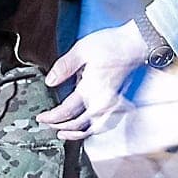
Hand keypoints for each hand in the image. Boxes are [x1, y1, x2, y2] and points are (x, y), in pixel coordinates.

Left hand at [39, 22, 149, 140]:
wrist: (135, 43)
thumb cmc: (113, 44)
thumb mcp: (81, 49)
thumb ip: (64, 66)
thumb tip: (50, 81)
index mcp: (91, 89)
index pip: (66, 111)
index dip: (51, 117)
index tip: (42, 117)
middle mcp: (103, 101)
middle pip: (78, 124)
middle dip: (60, 127)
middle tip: (48, 124)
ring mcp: (112, 104)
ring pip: (93, 129)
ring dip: (77, 134)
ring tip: (64, 133)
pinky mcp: (119, 102)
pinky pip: (105, 124)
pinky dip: (93, 130)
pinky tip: (87, 128)